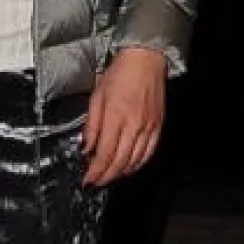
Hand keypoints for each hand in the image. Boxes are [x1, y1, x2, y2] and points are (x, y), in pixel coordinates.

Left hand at [82, 47, 165, 187]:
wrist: (145, 61)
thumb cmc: (120, 74)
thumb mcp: (96, 96)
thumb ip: (91, 125)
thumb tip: (86, 147)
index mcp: (115, 116)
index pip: (104, 154)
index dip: (95, 171)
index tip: (88, 179)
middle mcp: (134, 125)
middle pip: (119, 161)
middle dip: (106, 176)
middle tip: (96, 182)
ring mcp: (148, 127)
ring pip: (135, 160)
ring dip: (121, 172)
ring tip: (109, 176)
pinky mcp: (158, 127)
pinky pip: (148, 153)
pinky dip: (138, 164)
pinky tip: (129, 167)